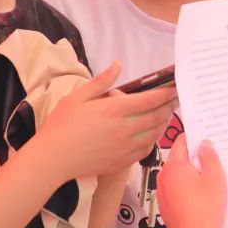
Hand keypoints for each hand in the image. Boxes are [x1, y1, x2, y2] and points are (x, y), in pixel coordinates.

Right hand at [32, 63, 176, 183]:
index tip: (174, 87)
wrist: (53, 159)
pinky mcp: (123, 162)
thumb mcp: (77, 97)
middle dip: (169, 107)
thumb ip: (101, 81)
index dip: (165, 93)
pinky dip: (153, 140)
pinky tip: (152, 135)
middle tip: (174, 100)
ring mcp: (126, 148)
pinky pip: (146, 150)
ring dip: (164, 123)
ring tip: (166, 114)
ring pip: (155, 134)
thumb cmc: (62, 125)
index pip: (149, 100)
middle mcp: (125, 129)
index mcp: (115, 110)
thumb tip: (117, 65)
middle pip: (157, 117)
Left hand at [157, 135, 225, 227]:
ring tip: (208, 177)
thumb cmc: (207, 209)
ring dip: (190, 173)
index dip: (194, 137)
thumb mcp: (215, 178)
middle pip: (178, 158)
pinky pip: (175, 188)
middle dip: (194, 157)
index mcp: (174, 166)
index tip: (205, 136)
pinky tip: (200, 194)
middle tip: (211, 157)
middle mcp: (163, 176)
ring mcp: (162, 191)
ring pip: (177, 174)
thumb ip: (209, 157)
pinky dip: (185, 187)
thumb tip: (204, 145)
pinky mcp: (165, 204)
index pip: (181, 141)